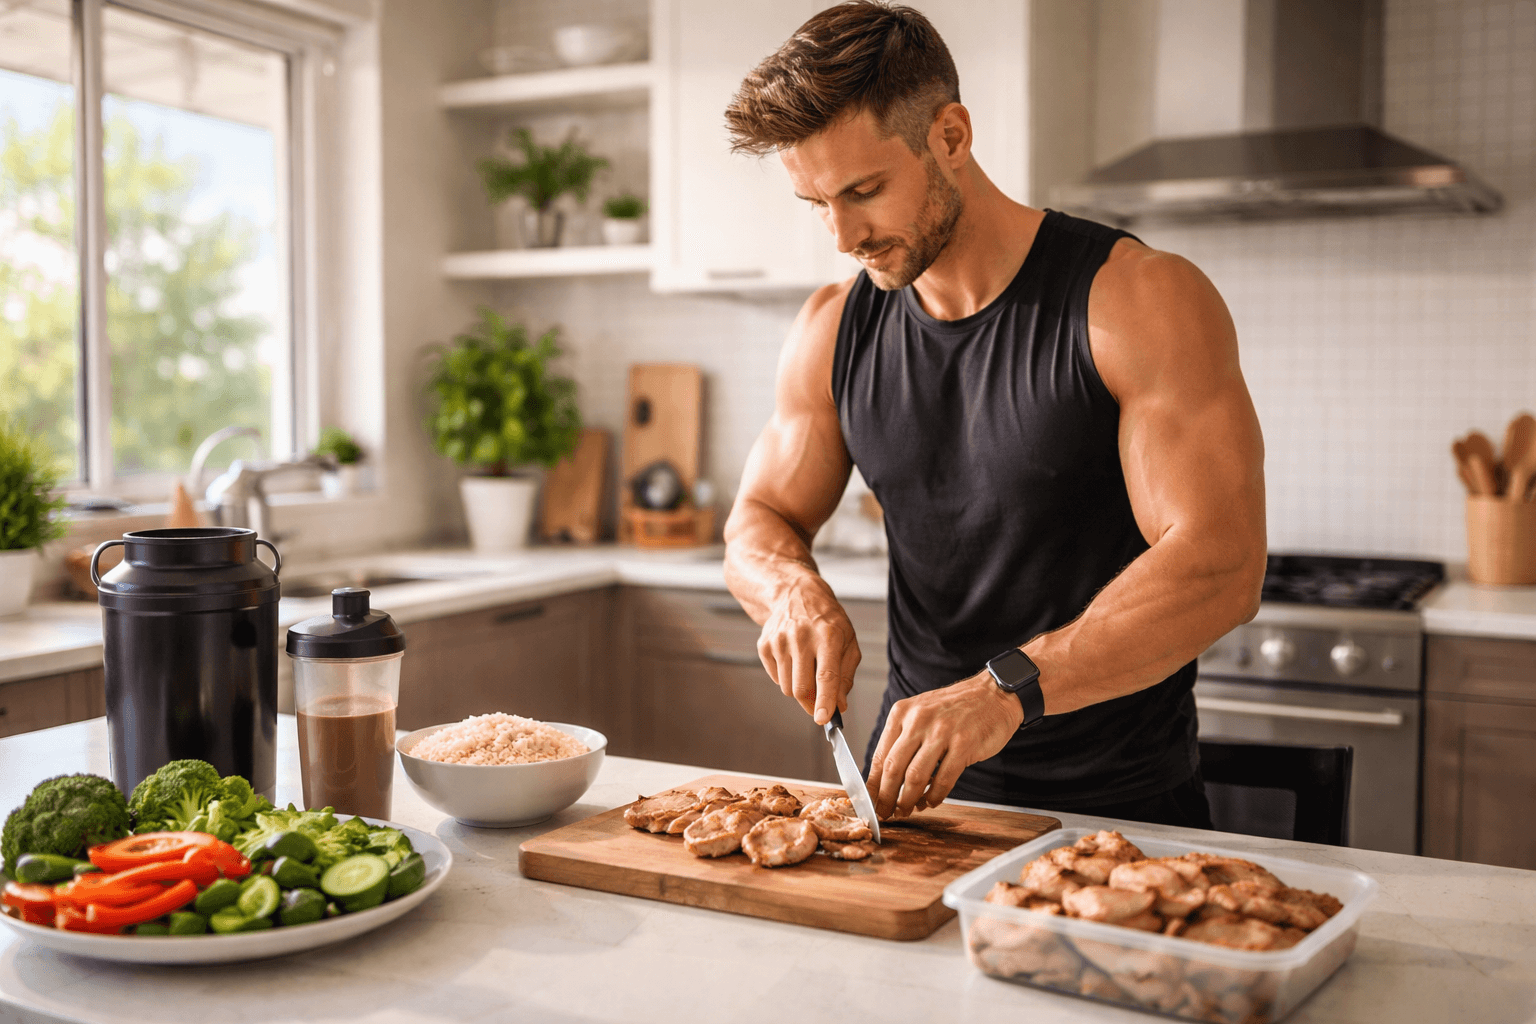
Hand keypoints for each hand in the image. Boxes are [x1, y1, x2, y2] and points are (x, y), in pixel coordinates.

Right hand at [757, 579, 860, 724]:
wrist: (794, 593)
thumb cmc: (827, 620)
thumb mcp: (848, 641)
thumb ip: (846, 675)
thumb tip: (840, 705)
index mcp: (828, 636)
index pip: (825, 675)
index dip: (825, 700)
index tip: (824, 719)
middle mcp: (801, 637)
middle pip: (802, 688)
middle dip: (812, 705)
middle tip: (820, 707)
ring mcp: (779, 640)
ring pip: (787, 688)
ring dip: (800, 690)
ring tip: (808, 670)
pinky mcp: (764, 645)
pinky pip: (776, 678)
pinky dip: (787, 678)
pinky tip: (794, 659)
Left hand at [865, 670, 1024, 817]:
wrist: (993, 694)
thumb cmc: (955, 708)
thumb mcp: (920, 713)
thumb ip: (902, 739)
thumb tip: (884, 777)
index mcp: (902, 713)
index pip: (880, 755)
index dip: (873, 784)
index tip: (871, 801)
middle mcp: (918, 720)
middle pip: (893, 768)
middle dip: (886, 797)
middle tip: (886, 813)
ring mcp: (942, 732)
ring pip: (915, 777)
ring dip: (908, 800)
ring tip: (906, 810)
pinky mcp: (964, 744)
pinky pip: (943, 779)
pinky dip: (935, 796)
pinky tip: (931, 801)